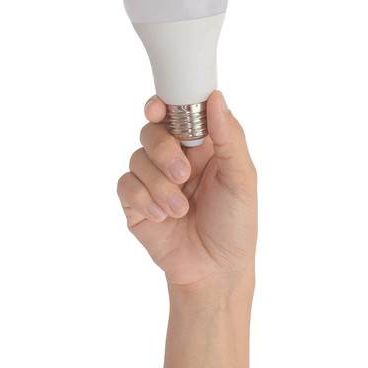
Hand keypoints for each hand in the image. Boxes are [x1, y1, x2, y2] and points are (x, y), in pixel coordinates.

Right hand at [116, 91, 257, 290]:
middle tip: (183, 174)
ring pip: (137, 159)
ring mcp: (153, 180)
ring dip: (159, 185)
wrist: (215, 269)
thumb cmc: (235, 223)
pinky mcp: (135, 203)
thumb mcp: (242, 177)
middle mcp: (176, 158)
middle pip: (151, 132)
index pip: (178, 114)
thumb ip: (229, 136)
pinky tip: (164, 217)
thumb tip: (216, 98)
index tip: (158, 108)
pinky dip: (144, 200)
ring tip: (181, 209)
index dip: (164, 105)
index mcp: (204, 147)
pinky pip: (126, 186)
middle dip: (164, 151)